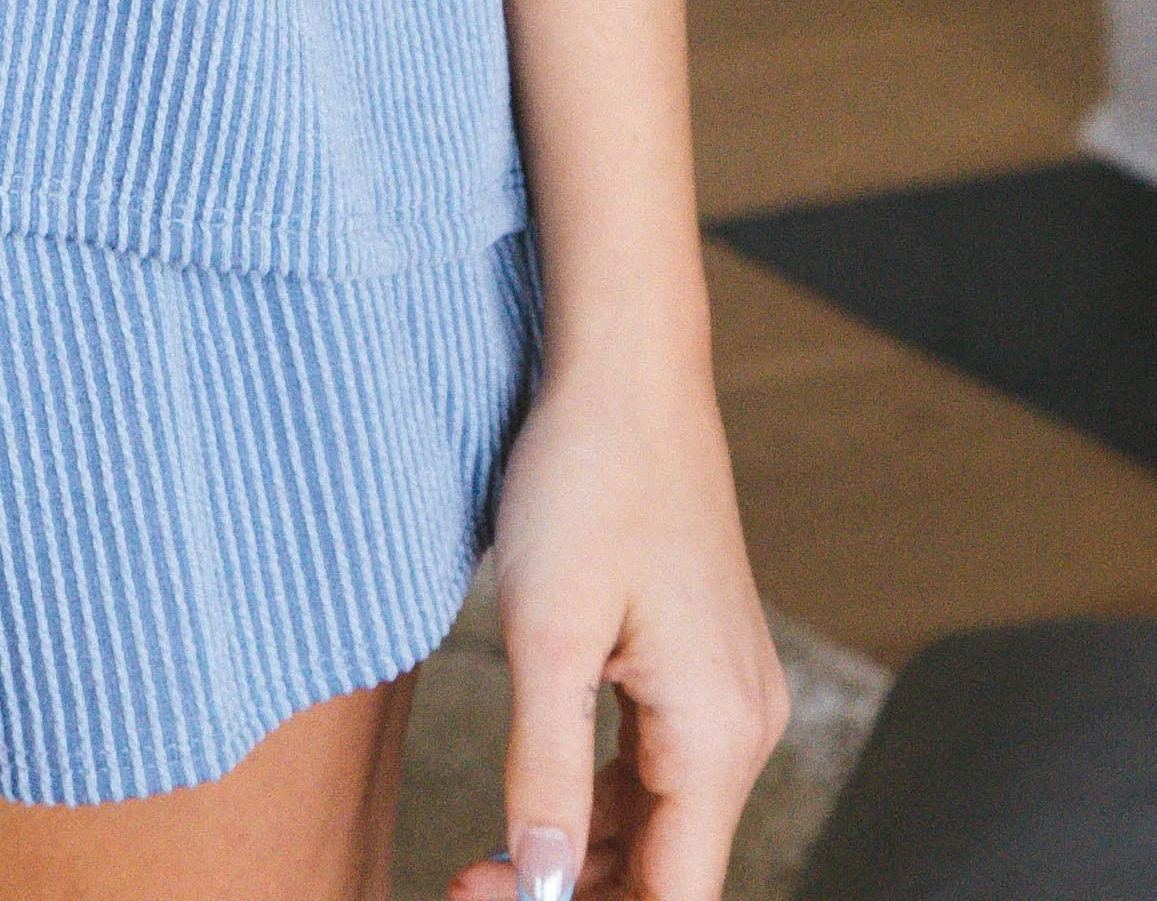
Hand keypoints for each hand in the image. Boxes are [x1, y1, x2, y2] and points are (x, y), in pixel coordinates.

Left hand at [447, 339, 789, 900]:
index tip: (483, 896)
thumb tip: (541, 884)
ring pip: (663, 826)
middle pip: (671, 871)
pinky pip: (659, 769)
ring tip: (487, 855)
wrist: (627, 367)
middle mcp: (745, 728)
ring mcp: (731, 696)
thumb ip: (546, 772)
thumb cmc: (587, 477)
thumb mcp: (546, 631)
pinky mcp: (704, 667)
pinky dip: (601, 801)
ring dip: (585, 856)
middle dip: (576, 890)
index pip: (674, 897)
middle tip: (470, 878)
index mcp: (718, 733)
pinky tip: (539, 799)